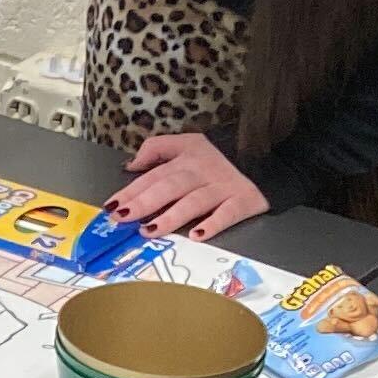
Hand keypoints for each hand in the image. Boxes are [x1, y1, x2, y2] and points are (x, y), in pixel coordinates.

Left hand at [107, 132, 268, 240]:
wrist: (266, 158)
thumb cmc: (220, 156)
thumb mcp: (189, 142)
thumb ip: (157, 149)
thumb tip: (130, 165)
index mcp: (187, 157)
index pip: (154, 174)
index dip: (132, 189)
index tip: (111, 206)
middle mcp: (203, 172)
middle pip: (170, 187)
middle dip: (144, 202)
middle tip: (123, 218)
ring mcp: (223, 187)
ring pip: (194, 201)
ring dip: (171, 216)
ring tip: (150, 229)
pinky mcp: (243, 201)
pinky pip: (227, 213)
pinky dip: (212, 223)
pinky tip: (197, 234)